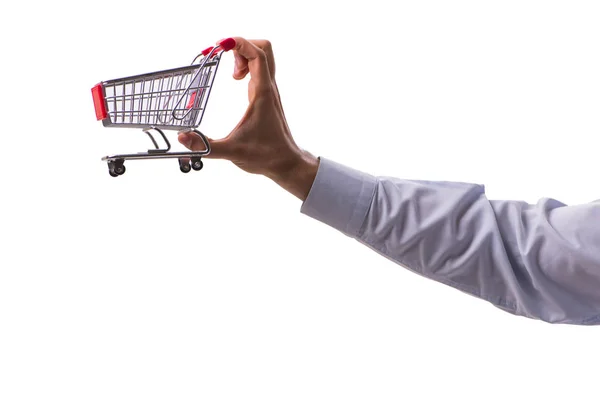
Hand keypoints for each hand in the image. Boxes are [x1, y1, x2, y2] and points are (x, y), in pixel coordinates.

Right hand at [178, 37, 318, 199]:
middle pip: (263, 48)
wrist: (286, 163)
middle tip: (224, 61)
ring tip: (230, 74)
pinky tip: (235, 80)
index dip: (239, 43)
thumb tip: (182, 138)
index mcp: (263, 94)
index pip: (258, 55)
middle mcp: (268, 87)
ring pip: (262, 56)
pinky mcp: (267, 95)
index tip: (219, 46)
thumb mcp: (232, 152)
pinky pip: (259, 68)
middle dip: (240, 46)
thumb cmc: (265, 156)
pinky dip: (246, 65)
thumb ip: (206, 146)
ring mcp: (269, 90)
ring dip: (243, 55)